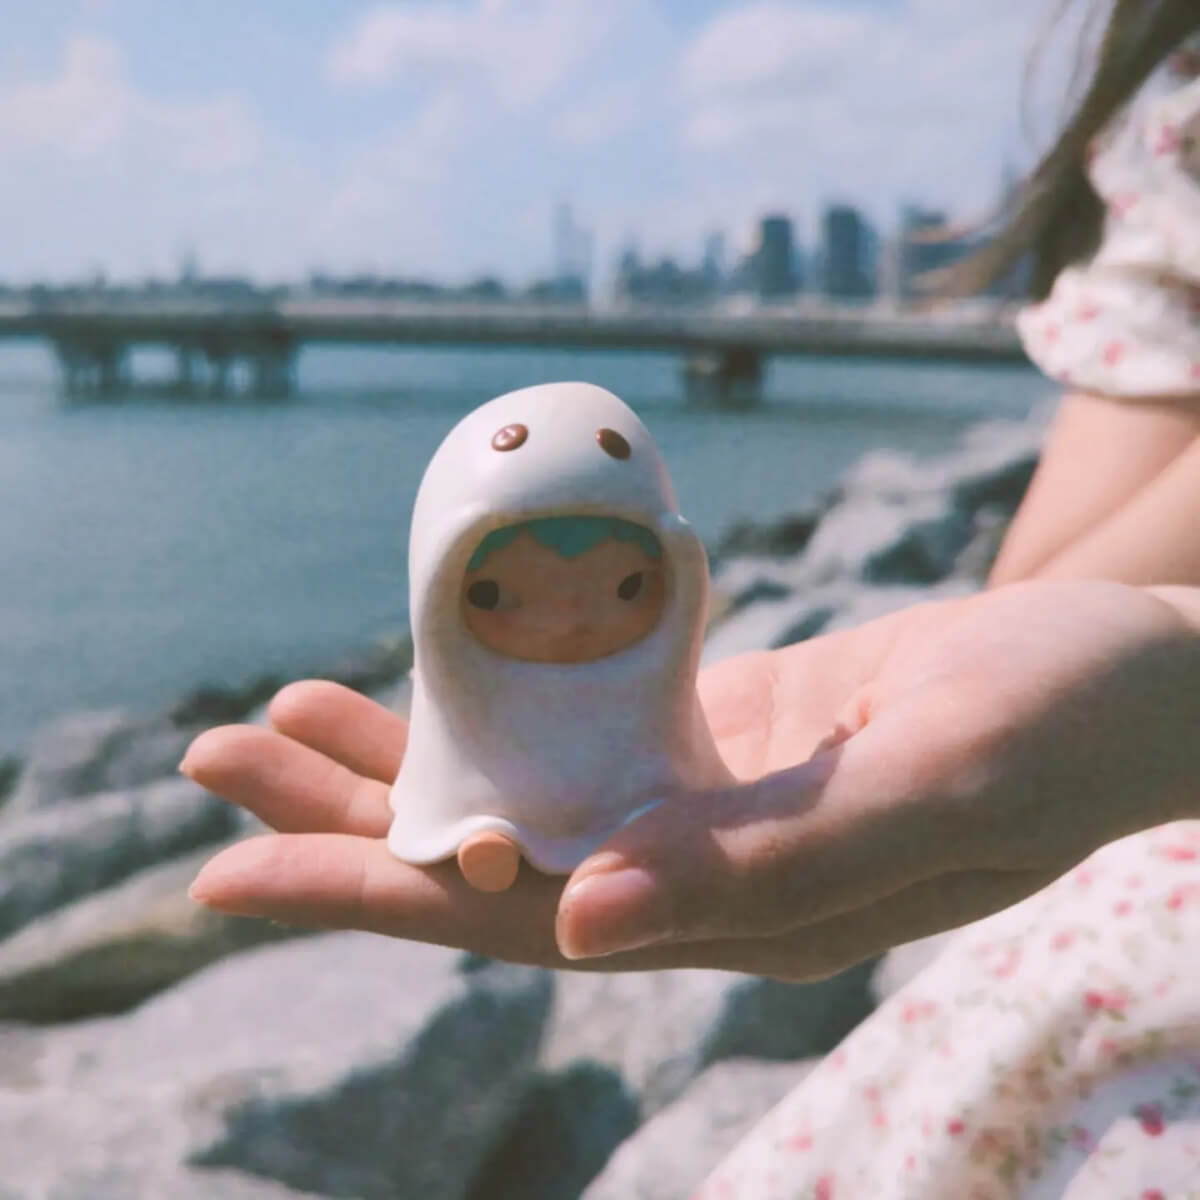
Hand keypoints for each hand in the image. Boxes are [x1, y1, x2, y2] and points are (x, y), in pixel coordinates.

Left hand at [185, 580, 1199, 979]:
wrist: (1129, 678)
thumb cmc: (1065, 727)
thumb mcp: (940, 784)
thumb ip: (769, 863)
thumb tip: (583, 917)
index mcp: (737, 913)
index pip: (516, 923)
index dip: (368, 898)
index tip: (226, 875)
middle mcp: (701, 870)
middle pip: (486, 855)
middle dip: (342, 820)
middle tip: (208, 762)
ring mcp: (707, 797)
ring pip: (522, 787)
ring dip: (399, 754)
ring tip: (275, 716)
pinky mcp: (726, 730)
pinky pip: (582, 717)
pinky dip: (501, 687)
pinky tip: (432, 652)